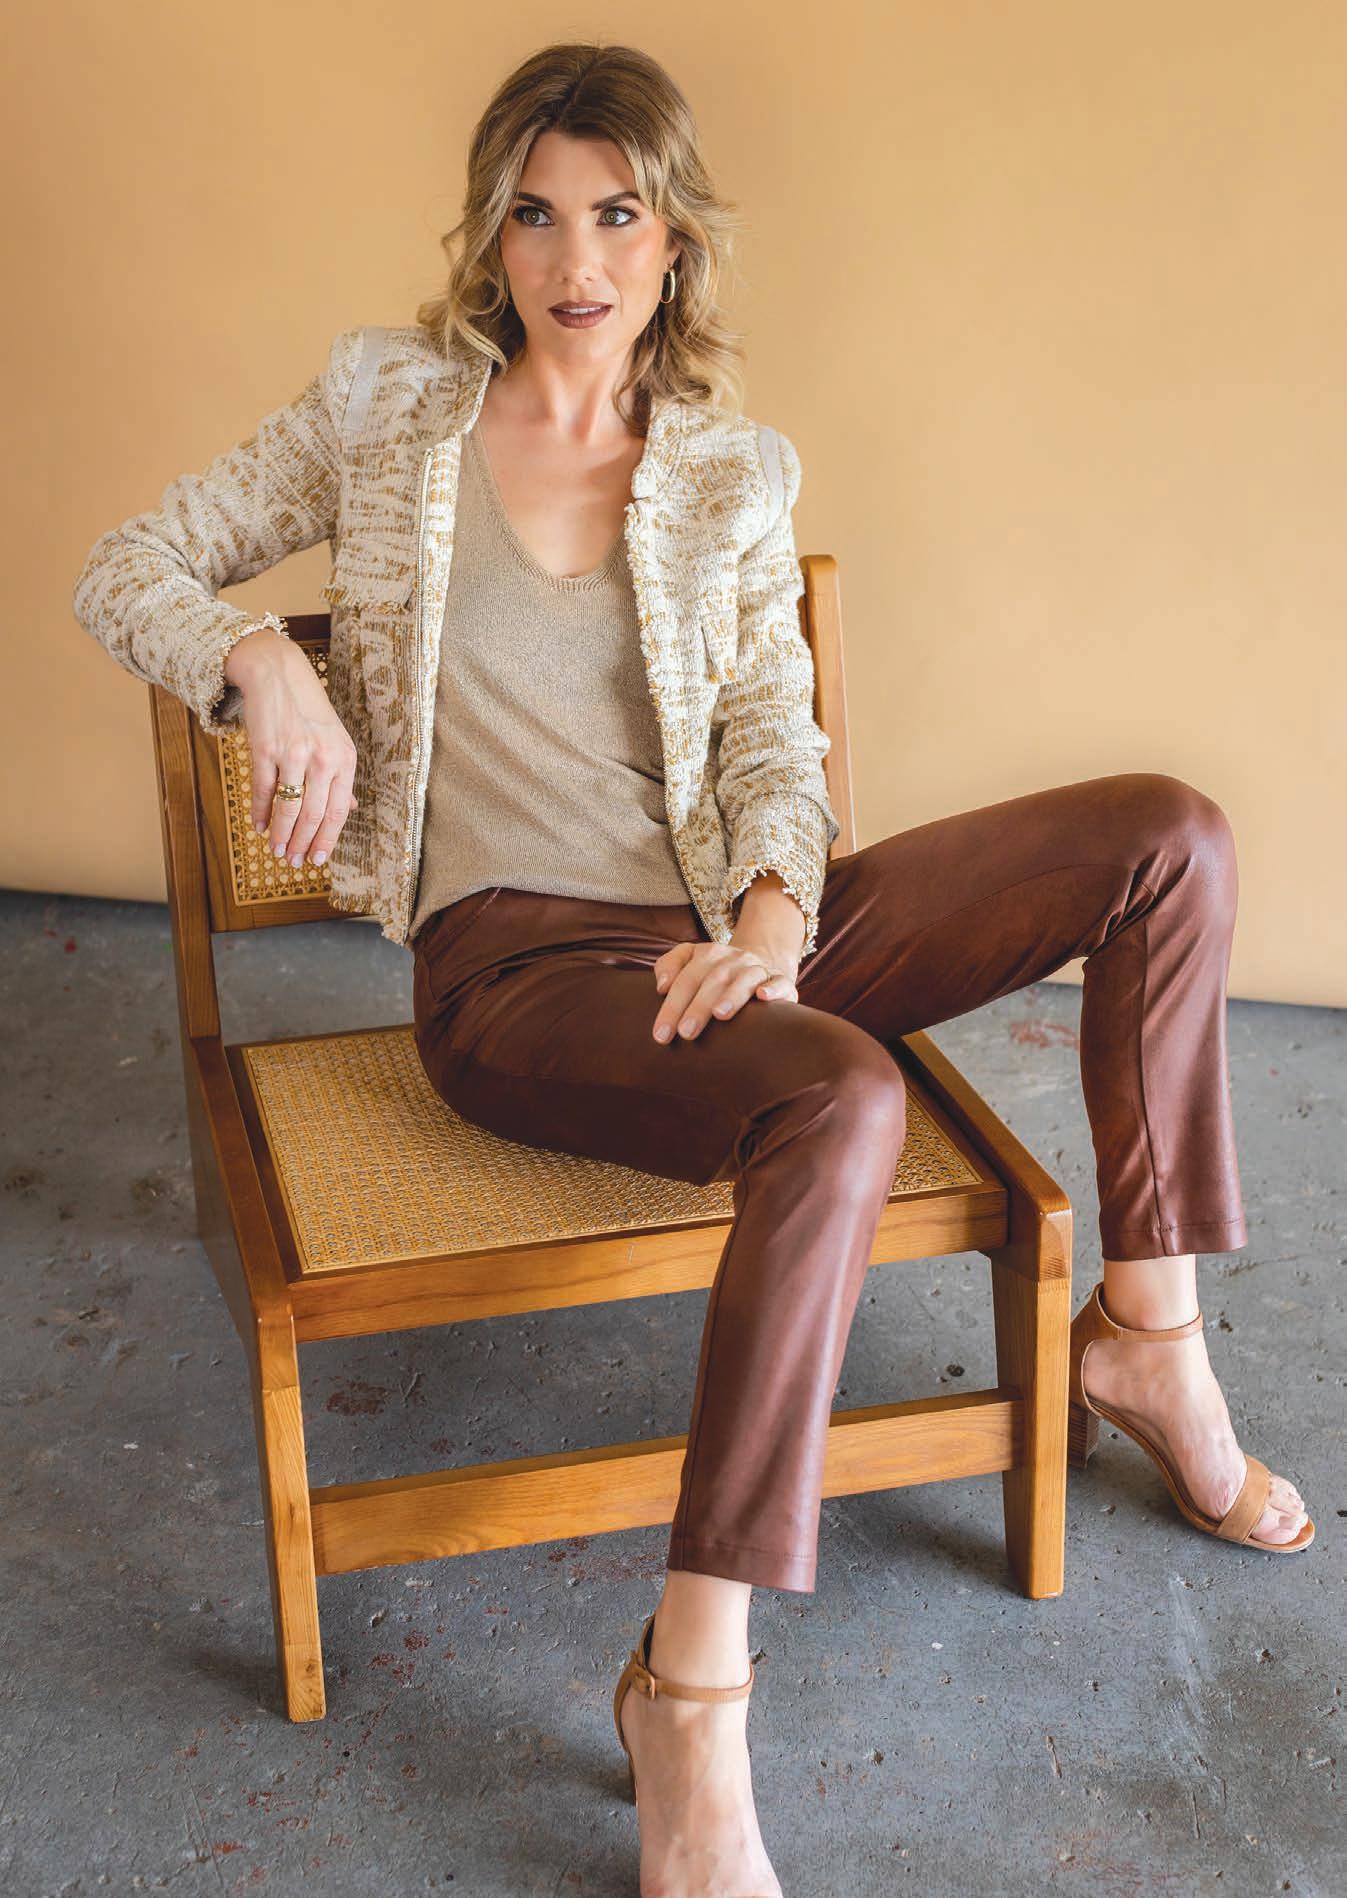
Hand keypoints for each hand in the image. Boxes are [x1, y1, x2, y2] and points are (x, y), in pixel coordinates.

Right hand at [226, 628, 359, 866]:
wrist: (278, 675)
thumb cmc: (308, 711)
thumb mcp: (336, 741)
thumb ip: (341, 777)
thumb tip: (350, 809)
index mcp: (344, 759)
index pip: (338, 812)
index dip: (326, 840)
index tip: (318, 859)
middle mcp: (323, 758)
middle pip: (313, 815)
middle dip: (302, 844)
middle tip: (292, 861)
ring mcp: (294, 754)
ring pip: (288, 808)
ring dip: (280, 835)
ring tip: (276, 850)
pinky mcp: (266, 749)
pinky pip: (263, 790)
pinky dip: (260, 813)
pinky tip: (259, 826)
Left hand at [651, 939, 799, 1042]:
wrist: (761, 964)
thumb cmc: (715, 974)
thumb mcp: (690, 962)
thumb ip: (669, 966)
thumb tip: (662, 986)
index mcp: (708, 954)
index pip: (686, 979)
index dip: (672, 1005)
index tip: (661, 1033)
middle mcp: (733, 959)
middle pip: (712, 979)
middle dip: (697, 1007)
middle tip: (685, 1033)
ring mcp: (757, 969)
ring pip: (744, 979)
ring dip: (732, 995)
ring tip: (719, 1015)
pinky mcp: (781, 981)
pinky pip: (779, 982)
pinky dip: (772, 989)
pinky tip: (763, 997)